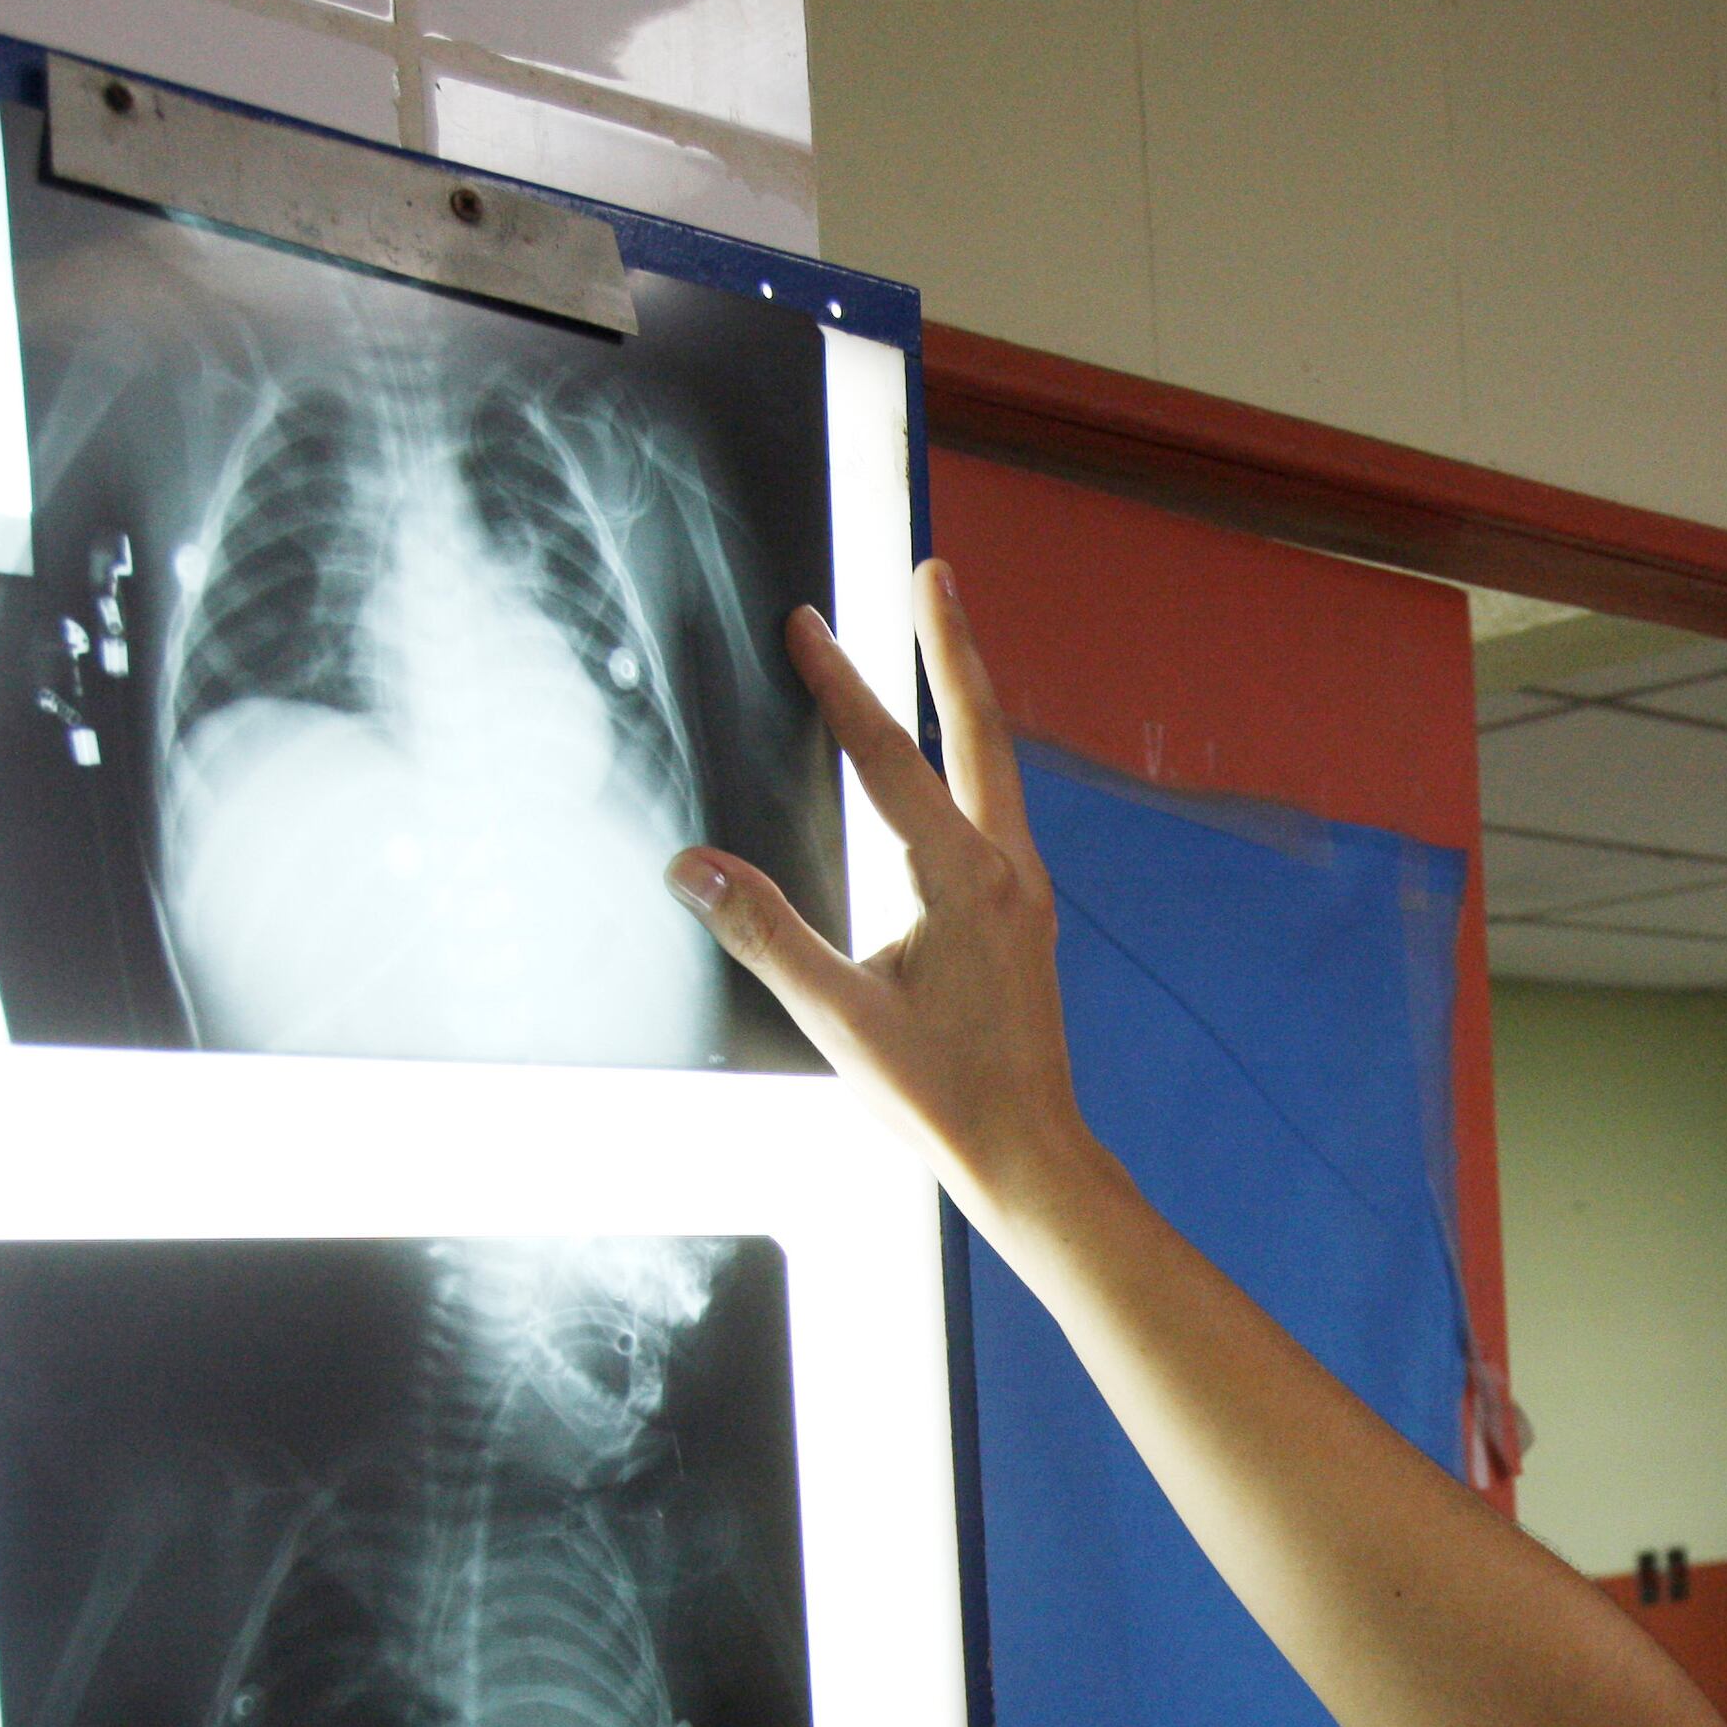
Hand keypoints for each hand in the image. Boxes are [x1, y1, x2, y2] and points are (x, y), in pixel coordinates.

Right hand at [672, 561, 1103, 1233]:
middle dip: (950, 646)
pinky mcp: (1023, 917)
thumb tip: (694, 866)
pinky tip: (949, 765)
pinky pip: (995, 808)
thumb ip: (767, 936)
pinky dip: (970, 759)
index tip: (804, 620)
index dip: (841, 688)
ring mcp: (1024, 891)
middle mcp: (1008, 870)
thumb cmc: (943, 1099)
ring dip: (964, 696)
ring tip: (939, 638)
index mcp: (966, 882)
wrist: (1032, 1158)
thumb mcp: (841, 1021)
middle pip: (978, 729)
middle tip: (932, 568)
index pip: (890, 760)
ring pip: (995, 765)